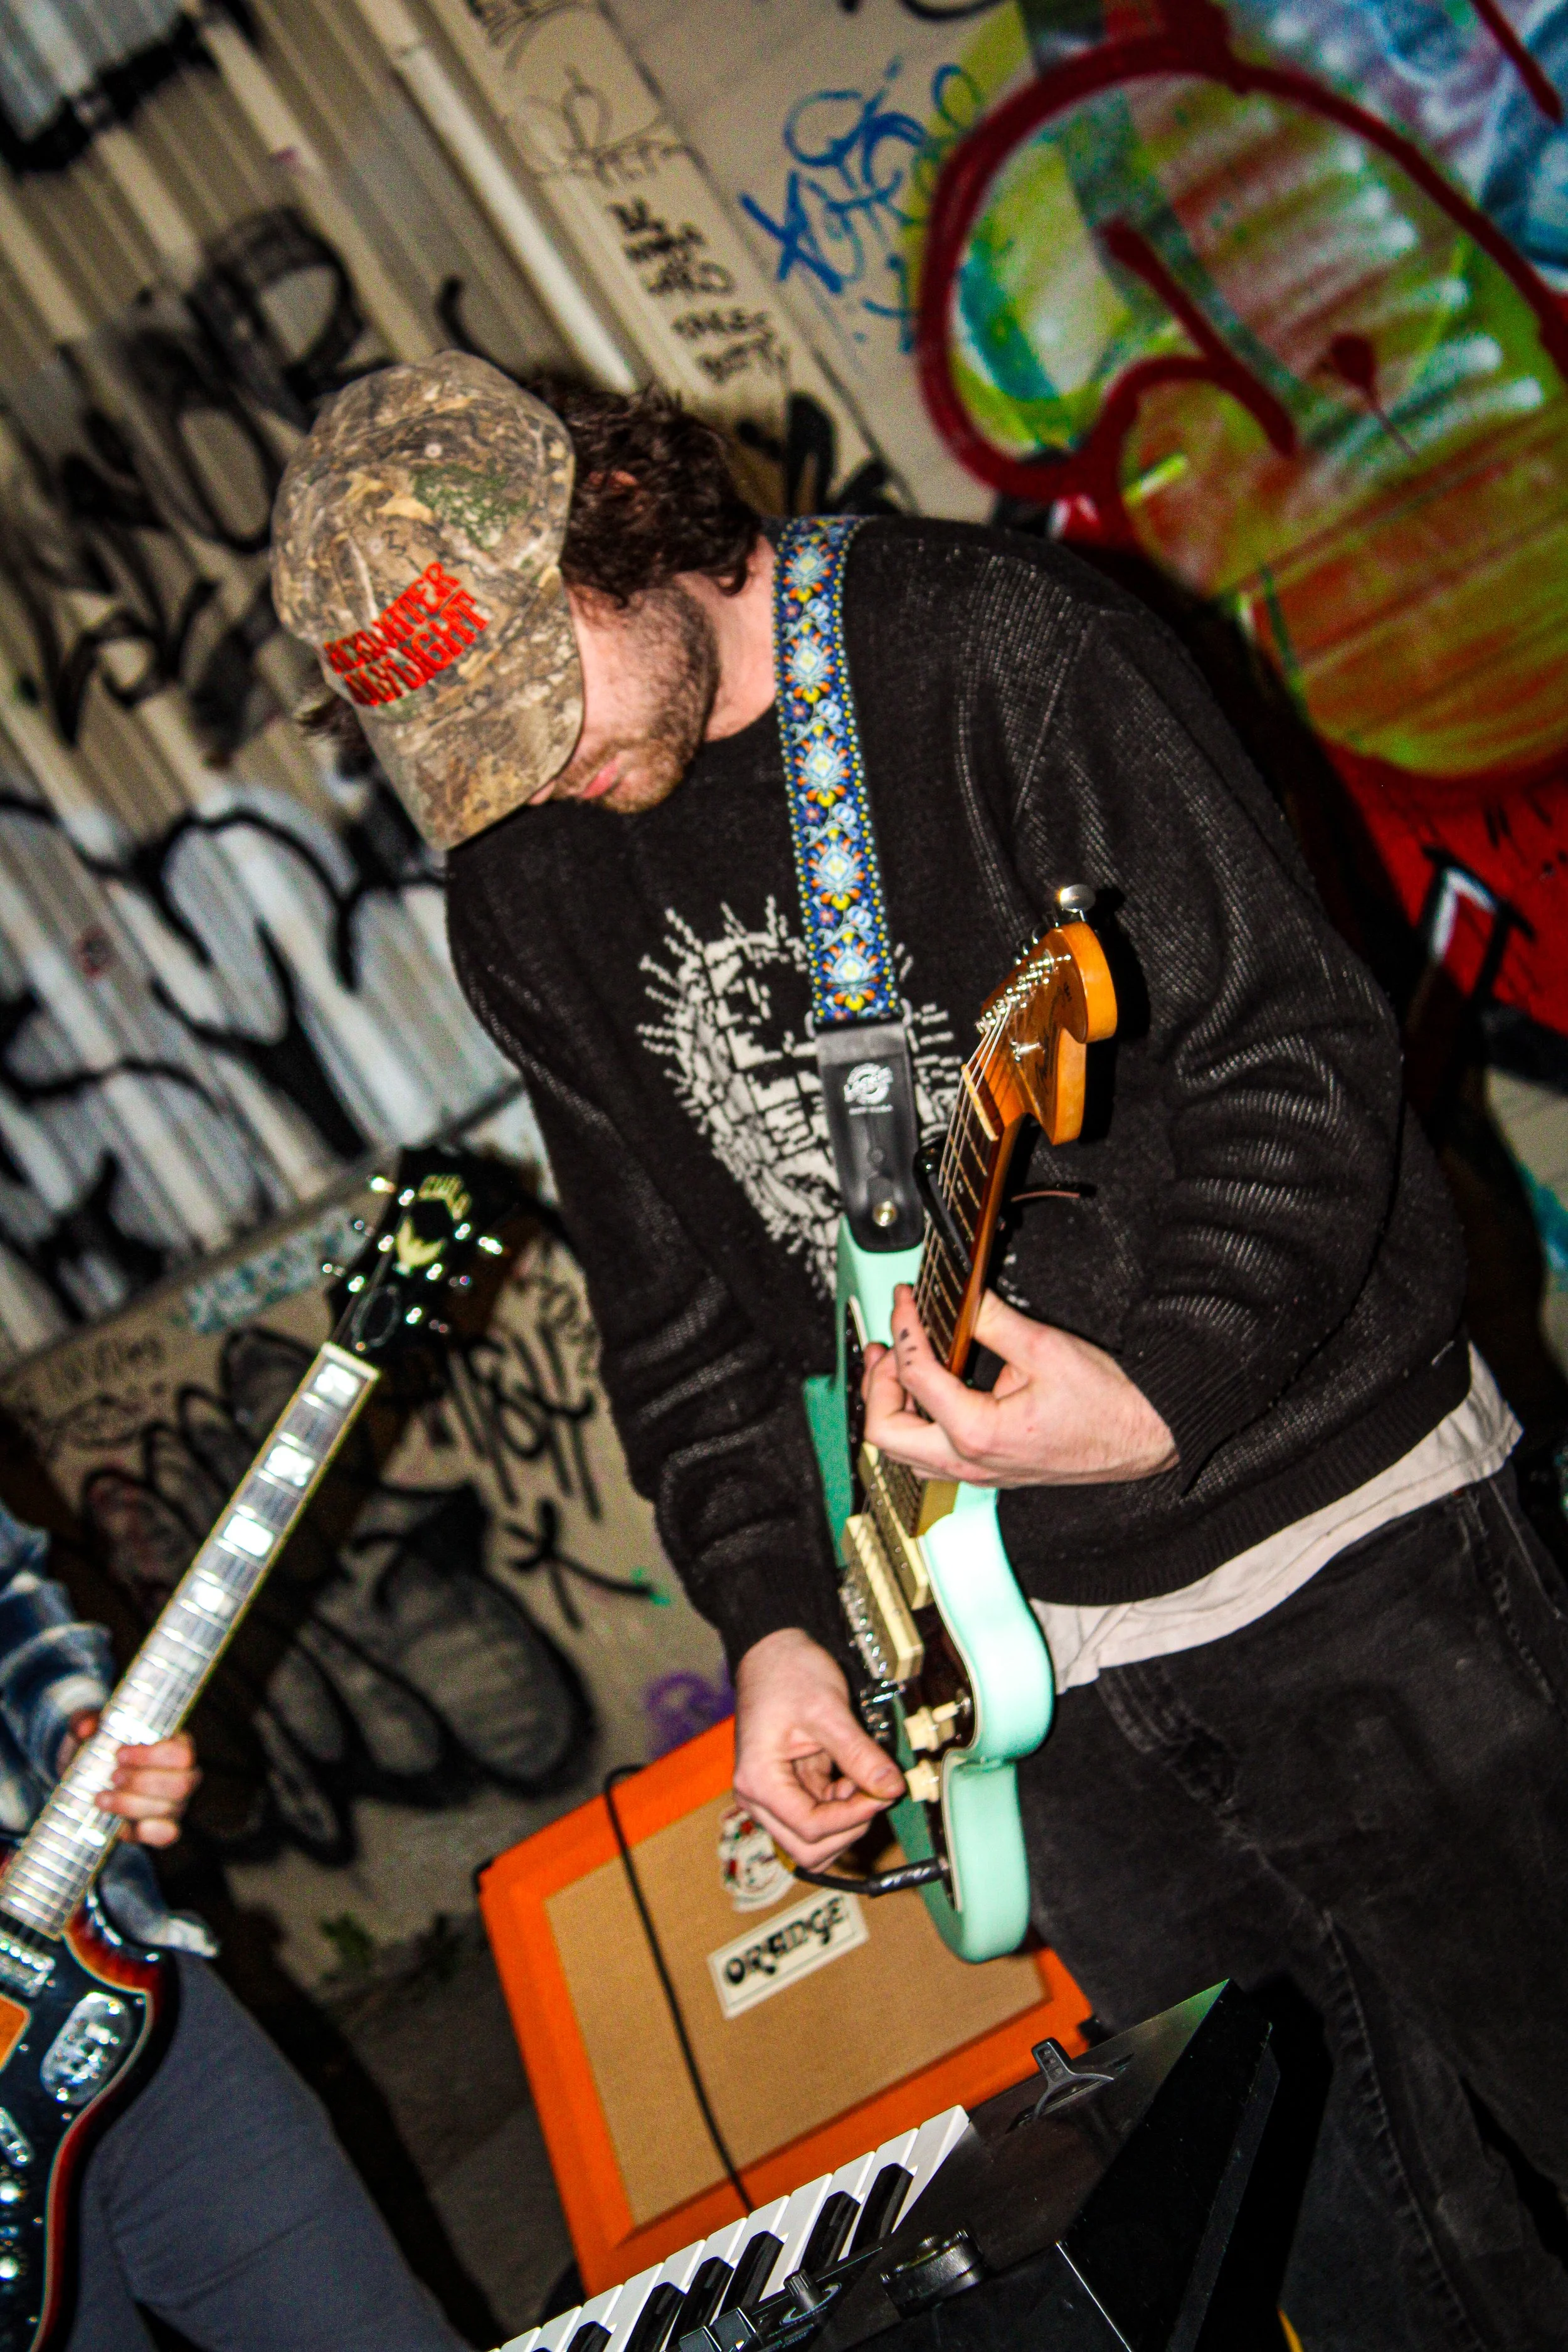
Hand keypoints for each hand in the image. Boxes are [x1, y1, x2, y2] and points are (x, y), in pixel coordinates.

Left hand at [57, 1714, 199, 1849]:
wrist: (85, 1776)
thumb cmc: (97, 1746)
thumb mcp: (89, 1729)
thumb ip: (86, 1721)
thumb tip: (86, 1728)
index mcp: (176, 1745)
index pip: (182, 1753)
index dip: (153, 1756)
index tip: (119, 1754)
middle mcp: (183, 1775)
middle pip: (182, 1784)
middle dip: (143, 1782)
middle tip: (112, 1776)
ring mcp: (175, 1803)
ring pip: (169, 1809)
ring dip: (132, 1805)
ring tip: (101, 1798)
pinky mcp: (162, 1828)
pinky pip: (167, 1835)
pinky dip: (147, 1833)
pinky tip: (122, 1827)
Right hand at [733, 1629, 904, 1867]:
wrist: (772, 1651)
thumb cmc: (789, 1673)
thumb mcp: (828, 1711)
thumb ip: (860, 1755)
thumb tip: (893, 1788)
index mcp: (759, 1782)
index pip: (810, 1829)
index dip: (853, 1818)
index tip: (883, 1794)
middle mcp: (758, 1798)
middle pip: (808, 1847)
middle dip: (848, 1827)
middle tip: (874, 1792)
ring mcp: (772, 1796)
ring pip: (814, 1839)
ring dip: (845, 1821)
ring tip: (861, 1781)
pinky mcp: (787, 1789)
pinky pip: (818, 1817)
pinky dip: (842, 1807)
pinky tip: (853, 1776)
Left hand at [863, 1285, 1176, 1486]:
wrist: (1145, 1436)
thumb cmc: (1108, 1404)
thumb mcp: (1046, 1348)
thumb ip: (993, 1320)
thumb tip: (962, 1296)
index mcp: (979, 1433)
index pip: (916, 1376)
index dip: (904, 1328)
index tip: (906, 1301)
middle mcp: (971, 1462)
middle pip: (885, 1433)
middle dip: (877, 1383)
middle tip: (885, 1345)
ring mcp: (978, 1472)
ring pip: (903, 1454)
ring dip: (891, 1408)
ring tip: (894, 1368)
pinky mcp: (989, 1471)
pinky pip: (930, 1460)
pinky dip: (915, 1427)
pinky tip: (926, 1397)